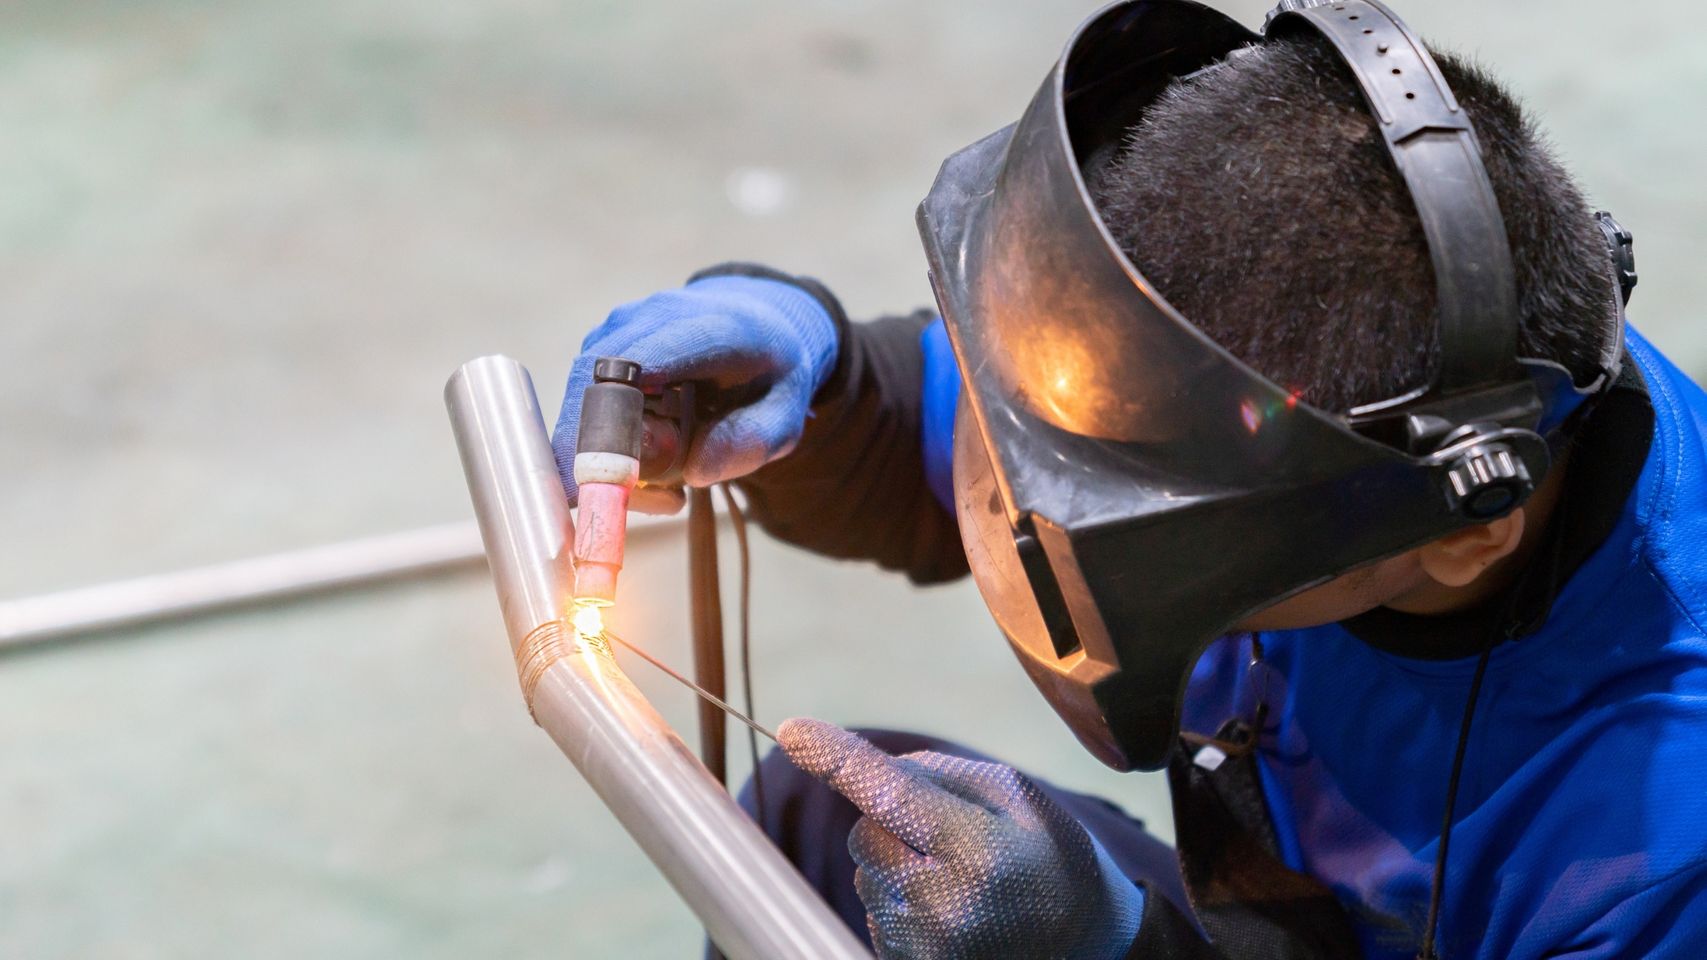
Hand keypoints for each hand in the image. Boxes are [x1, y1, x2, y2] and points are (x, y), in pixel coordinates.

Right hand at [552, 271, 838, 503]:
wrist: (754, 322)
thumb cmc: (770, 374)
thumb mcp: (786, 414)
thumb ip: (751, 440)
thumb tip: (695, 471)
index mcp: (711, 327)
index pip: (648, 360)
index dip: (618, 413)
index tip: (612, 474)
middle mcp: (653, 318)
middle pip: (596, 385)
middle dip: (605, 455)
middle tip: (658, 500)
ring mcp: (618, 330)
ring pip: (581, 399)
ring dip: (605, 456)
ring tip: (668, 486)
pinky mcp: (599, 348)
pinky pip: (582, 402)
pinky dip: (602, 445)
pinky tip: (652, 464)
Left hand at [779, 719, 1144, 959]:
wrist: (1087, 943)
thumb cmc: (1053, 858)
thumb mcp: (1016, 796)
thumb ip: (940, 773)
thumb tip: (866, 769)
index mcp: (979, 851)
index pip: (890, 794)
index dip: (837, 759)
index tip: (793, 731)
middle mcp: (944, 906)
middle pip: (866, 832)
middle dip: (893, 822)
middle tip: (955, 837)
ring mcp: (923, 946)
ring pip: (866, 871)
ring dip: (897, 864)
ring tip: (963, 880)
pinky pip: (873, 909)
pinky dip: (899, 899)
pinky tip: (951, 908)